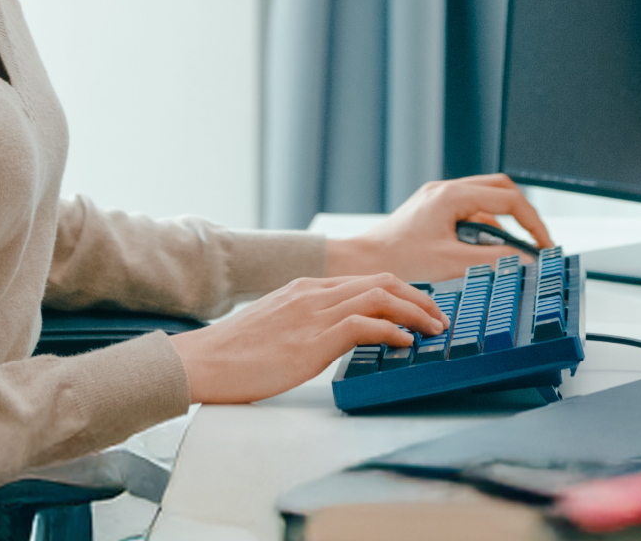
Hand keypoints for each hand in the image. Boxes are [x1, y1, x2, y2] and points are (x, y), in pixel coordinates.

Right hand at [168, 273, 444, 404]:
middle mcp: (314, 293)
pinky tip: (406, 342)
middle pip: (382, 281)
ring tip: (434, 328)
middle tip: (439, 315)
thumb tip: (330, 336)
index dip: (400, 291)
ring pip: (381, 297)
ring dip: (415, 312)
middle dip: (418, 296)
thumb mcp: (276, 326)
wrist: (201, 361)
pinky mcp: (313, 339)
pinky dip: (392, 330)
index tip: (420, 306)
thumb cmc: (233, 353)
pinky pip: (365, 325)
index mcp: (306, 288)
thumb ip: (304, 322)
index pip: (366, 280)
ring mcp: (314, 313)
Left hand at [323, 174, 556, 281]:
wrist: (359, 265)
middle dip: (522, 216)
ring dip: (501, 226)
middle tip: (536, 242)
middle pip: (500, 191)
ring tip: (509, 255)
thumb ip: (494, 261)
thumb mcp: (452, 263)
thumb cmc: (397, 262)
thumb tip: (527, 262)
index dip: (533, 223)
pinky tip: (481, 256)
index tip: (545, 246)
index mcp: (452, 195)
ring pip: (484, 204)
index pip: (510, 199)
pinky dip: (482, 232)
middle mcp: (445, 191)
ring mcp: (436, 200)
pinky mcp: (430, 214)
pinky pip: (468, 215)